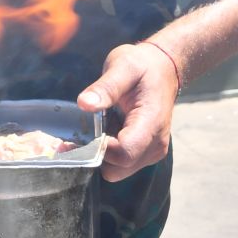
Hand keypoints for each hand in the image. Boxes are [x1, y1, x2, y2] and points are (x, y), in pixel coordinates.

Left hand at [76, 41, 180, 181]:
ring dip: (98, 156)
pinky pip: (120, 165)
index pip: (124, 153)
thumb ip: (105, 87)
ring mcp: (151, 151)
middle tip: (75, 135)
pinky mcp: (144, 153)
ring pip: (117, 170)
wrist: (162, 69)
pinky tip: (97, 135)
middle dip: (94, 156)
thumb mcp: (123, 67)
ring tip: (86, 133)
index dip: (99, 149)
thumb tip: (84, 104)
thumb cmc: (142, 66)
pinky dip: (105, 155)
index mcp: (151, 123)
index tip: (80, 134)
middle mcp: (155, 144)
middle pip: (118, 168)